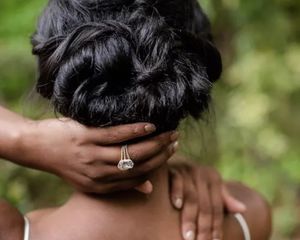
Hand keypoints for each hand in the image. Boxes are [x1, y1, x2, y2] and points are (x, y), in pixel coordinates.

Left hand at [16, 118, 178, 192]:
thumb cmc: (68, 162)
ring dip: (154, 141)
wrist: (38, 147)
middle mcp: (99, 174)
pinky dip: (135, 130)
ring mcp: (92, 155)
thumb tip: (149, 187)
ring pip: (131, 151)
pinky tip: (149, 125)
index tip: (171, 154)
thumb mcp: (91, 180)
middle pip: (138, 164)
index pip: (138, 177)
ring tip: (169, 133)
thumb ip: (120, 184)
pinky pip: (116, 135)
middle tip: (176, 141)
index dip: (158, 166)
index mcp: (101, 186)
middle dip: (162, 153)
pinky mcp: (87, 137)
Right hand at [169, 164, 245, 239]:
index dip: (216, 226)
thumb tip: (243, 209)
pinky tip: (177, 205)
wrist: (172, 162)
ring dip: (189, 218)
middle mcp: (202, 173)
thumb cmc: (192, 181)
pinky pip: (176, 181)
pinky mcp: (173, 168)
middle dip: (203, 227)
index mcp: (214, 178)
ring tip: (188, 236)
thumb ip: (223, 199)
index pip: (217, 207)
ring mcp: (187, 170)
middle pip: (205, 205)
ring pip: (191, 197)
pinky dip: (177, 192)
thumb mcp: (208, 188)